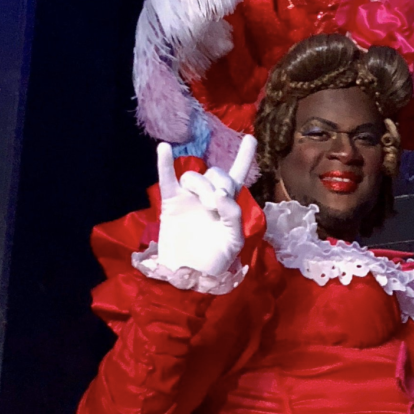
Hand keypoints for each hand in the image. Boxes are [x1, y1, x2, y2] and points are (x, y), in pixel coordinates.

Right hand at [155, 135, 256, 275]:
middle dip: (219, 183)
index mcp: (228, 204)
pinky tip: (163, 148)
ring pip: (194, 176)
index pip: (238, 175)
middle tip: (217, 204)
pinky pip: (167, 178)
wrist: (190, 275)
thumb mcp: (234, 241)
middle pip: (216, 173)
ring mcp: (189, 198)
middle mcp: (209, 196)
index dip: (244, 156)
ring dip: (201, 185)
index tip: (250, 138)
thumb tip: (219, 195)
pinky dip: (163, 162)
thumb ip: (233, 215)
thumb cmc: (215, 260)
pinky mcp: (171, 202)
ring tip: (204, 203)